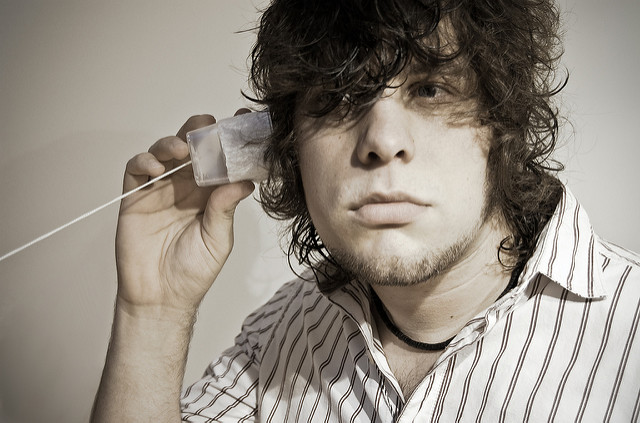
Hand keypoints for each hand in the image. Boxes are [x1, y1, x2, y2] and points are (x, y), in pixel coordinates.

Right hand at [115, 113, 254, 313]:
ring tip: (183, 150)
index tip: (243, 122)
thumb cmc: (192, 271)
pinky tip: (157, 169)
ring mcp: (159, 189)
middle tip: (209, 128)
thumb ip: (225, 209)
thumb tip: (244, 181)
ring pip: (163, 152)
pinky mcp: (135, 197)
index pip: (219, 160)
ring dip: (173, 143)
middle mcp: (185, 187)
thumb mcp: (217, 240)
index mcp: (209, 194)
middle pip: (191, 147)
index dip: (229, 141)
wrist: (161, 297)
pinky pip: (135, 170)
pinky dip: (144, 162)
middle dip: (200, 132)